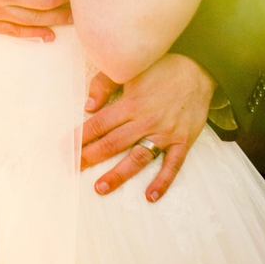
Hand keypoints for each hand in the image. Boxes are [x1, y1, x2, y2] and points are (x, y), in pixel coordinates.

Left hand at [80, 53, 213, 201]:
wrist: (199, 68)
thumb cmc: (160, 67)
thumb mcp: (129, 69)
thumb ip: (105, 85)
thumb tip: (87, 107)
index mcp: (131, 103)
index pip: (99, 124)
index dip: (81, 137)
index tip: (65, 149)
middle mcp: (146, 121)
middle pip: (113, 143)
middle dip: (91, 157)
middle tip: (74, 169)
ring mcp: (165, 133)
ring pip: (138, 158)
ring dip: (119, 174)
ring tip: (100, 187)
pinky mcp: (183, 141)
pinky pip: (172, 165)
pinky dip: (162, 182)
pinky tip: (150, 196)